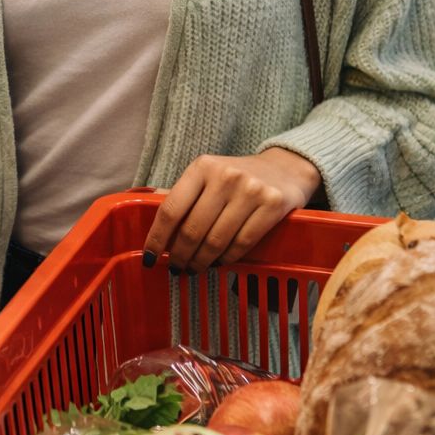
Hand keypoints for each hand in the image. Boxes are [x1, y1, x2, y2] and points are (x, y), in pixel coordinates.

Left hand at [142, 148, 321, 273]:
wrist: (285, 168)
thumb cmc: (237, 176)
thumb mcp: (208, 175)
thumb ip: (183, 194)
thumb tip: (149, 212)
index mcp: (202, 167)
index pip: (171, 209)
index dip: (157, 238)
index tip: (150, 257)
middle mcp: (225, 176)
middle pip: (192, 230)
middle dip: (180, 255)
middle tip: (176, 267)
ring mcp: (250, 190)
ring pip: (216, 240)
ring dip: (201, 261)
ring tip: (194, 268)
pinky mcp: (272, 205)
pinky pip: (242, 243)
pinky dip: (226, 258)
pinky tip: (218, 262)